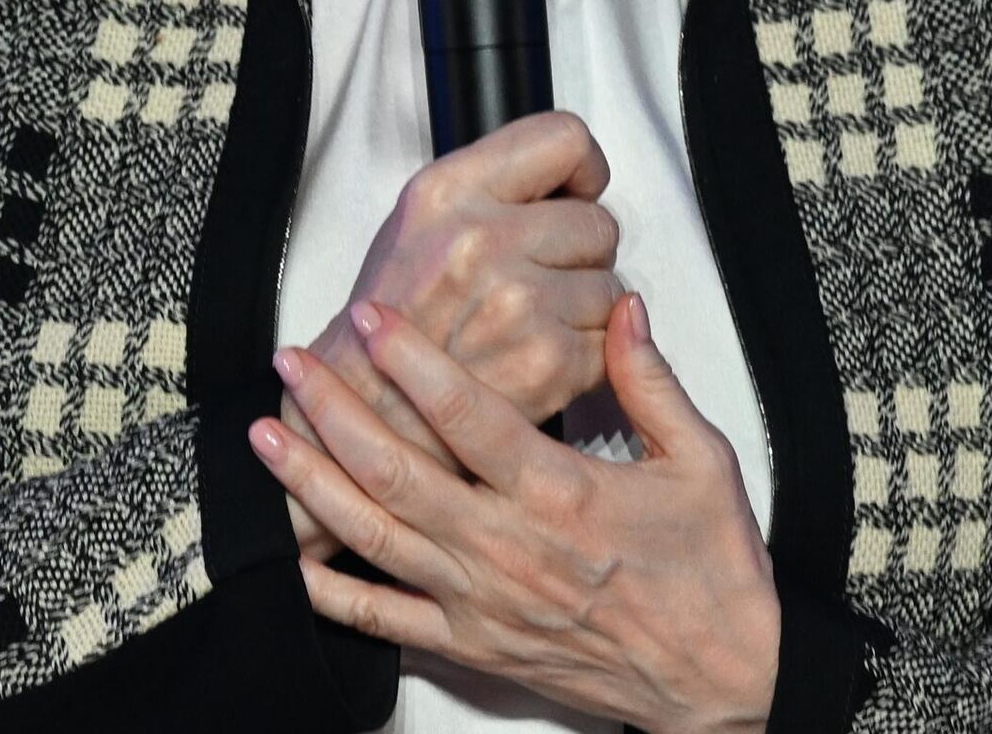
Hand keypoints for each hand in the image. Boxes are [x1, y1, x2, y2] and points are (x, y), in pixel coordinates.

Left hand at [252, 293, 779, 733]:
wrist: (723, 684)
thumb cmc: (713, 572)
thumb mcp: (701, 462)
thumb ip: (649, 380)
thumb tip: (621, 307)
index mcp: (564, 497)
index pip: (471, 418)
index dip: (413, 365)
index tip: (372, 319)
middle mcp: (510, 550)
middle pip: (400, 472)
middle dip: (336, 411)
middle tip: (294, 362)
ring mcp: (483, 603)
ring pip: (377, 537)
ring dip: (315, 481)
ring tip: (269, 434)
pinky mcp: (473, 647)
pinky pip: (384, 619)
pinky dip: (330, 587)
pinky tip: (291, 553)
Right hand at [279, 112, 623, 557]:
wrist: (369, 410)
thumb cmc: (393, 319)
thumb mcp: (419, 218)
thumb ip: (493, 187)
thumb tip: (569, 176)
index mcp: (450, 193)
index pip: (563, 140)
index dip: (582, 170)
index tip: (575, 191)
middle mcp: (484, 240)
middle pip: (598, 221)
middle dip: (580, 250)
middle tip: (540, 272)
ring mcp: (520, 303)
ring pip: (612, 286)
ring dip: (586, 305)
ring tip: (532, 318)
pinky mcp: (549, 362)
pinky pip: (610, 341)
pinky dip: (588, 353)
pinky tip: (540, 353)